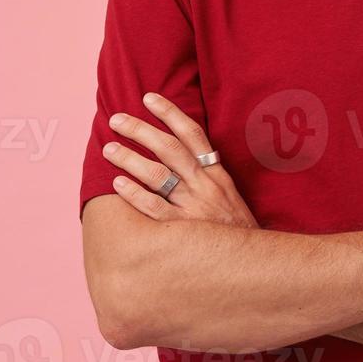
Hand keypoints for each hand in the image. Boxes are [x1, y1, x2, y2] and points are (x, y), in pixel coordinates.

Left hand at [102, 92, 258, 228]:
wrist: (253, 264)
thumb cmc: (234, 230)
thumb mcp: (228, 195)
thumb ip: (206, 175)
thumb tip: (179, 154)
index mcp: (216, 174)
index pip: (192, 134)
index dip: (170, 113)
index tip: (149, 97)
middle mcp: (205, 186)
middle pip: (169, 149)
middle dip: (141, 130)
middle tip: (117, 119)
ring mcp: (193, 207)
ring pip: (158, 175)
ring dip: (130, 159)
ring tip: (109, 148)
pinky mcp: (182, 231)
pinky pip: (154, 208)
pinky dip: (135, 194)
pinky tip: (117, 184)